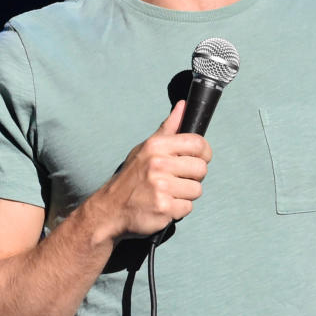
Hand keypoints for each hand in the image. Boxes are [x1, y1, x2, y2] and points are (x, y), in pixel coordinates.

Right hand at [92, 100, 211, 239]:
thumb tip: (184, 106)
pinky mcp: (163, 207)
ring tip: (168, 193)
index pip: (197, 143)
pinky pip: (187, 207)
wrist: (111, 208)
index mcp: (157, 146)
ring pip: (196, 190)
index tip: (198, 159)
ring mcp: (161, 187)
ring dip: (185, 195)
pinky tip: (164, 205)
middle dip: (193, 177)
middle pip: (201, 169)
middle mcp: (158, 164)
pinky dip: (178, 209)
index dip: (204, 153)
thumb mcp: (147, 147)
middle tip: (176, 180)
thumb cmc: (132, 177)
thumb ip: (168, 128)